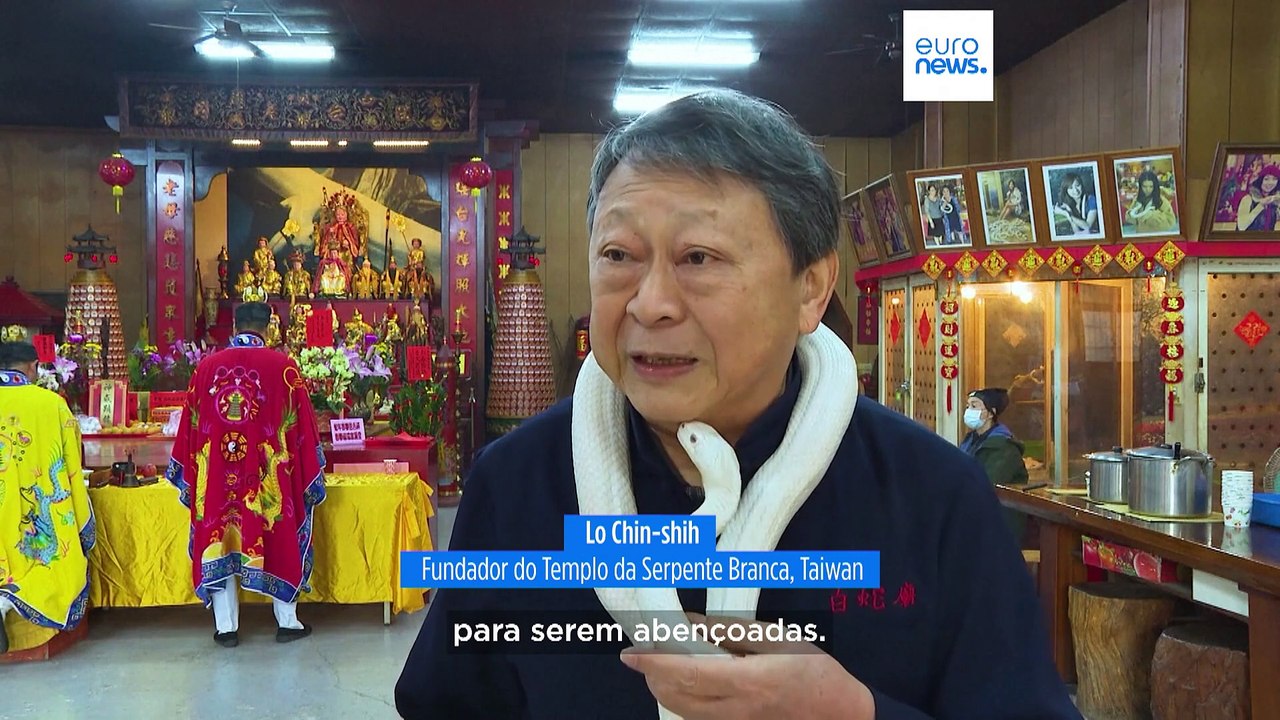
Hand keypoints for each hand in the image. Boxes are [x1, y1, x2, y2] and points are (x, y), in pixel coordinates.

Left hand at [620, 615, 873, 719]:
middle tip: (644, 650)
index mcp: (748, 680)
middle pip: (676, 696)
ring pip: (683, 712)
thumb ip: (730, 632)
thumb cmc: (815, 672)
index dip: (653, 661)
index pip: (686, 672)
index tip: (629, 652)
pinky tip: (686, 684)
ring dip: (664, 688)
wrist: (843, 716)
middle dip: (652, 674)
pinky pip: (699, 719)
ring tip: (660, 665)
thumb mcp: (777, 639)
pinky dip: (682, 701)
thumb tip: (690, 622)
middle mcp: (737, 710)